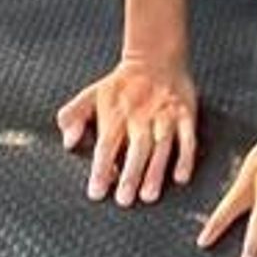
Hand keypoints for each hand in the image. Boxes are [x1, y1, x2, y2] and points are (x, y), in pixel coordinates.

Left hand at [56, 51, 199, 206]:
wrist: (156, 57)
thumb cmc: (120, 85)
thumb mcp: (91, 94)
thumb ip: (73, 116)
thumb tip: (68, 142)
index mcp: (116, 113)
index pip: (107, 144)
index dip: (102, 168)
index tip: (97, 192)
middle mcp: (141, 116)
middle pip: (136, 147)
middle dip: (131, 174)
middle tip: (124, 200)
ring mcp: (165, 115)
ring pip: (162, 146)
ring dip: (156, 171)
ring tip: (149, 195)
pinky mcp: (185, 114)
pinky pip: (188, 138)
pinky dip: (186, 158)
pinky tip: (181, 178)